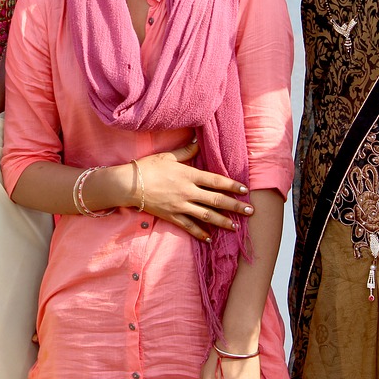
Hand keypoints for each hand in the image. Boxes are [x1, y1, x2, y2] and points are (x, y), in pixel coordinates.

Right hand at [137, 141, 253, 241]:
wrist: (128, 185)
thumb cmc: (147, 167)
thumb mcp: (168, 156)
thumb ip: (186, 151)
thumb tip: (198, 140)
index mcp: (189, 175)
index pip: (216, 181)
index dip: (232, 185)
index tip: (245, 190)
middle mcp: (188, 192)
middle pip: (216, 200)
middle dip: (235, 206)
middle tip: (251, 211)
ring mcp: (180, 206)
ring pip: (207, 215)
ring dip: (223, 222)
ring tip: (236, 227)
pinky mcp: (172, 216)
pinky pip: (189, 226)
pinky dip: (200, 233)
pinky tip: (210, 238)